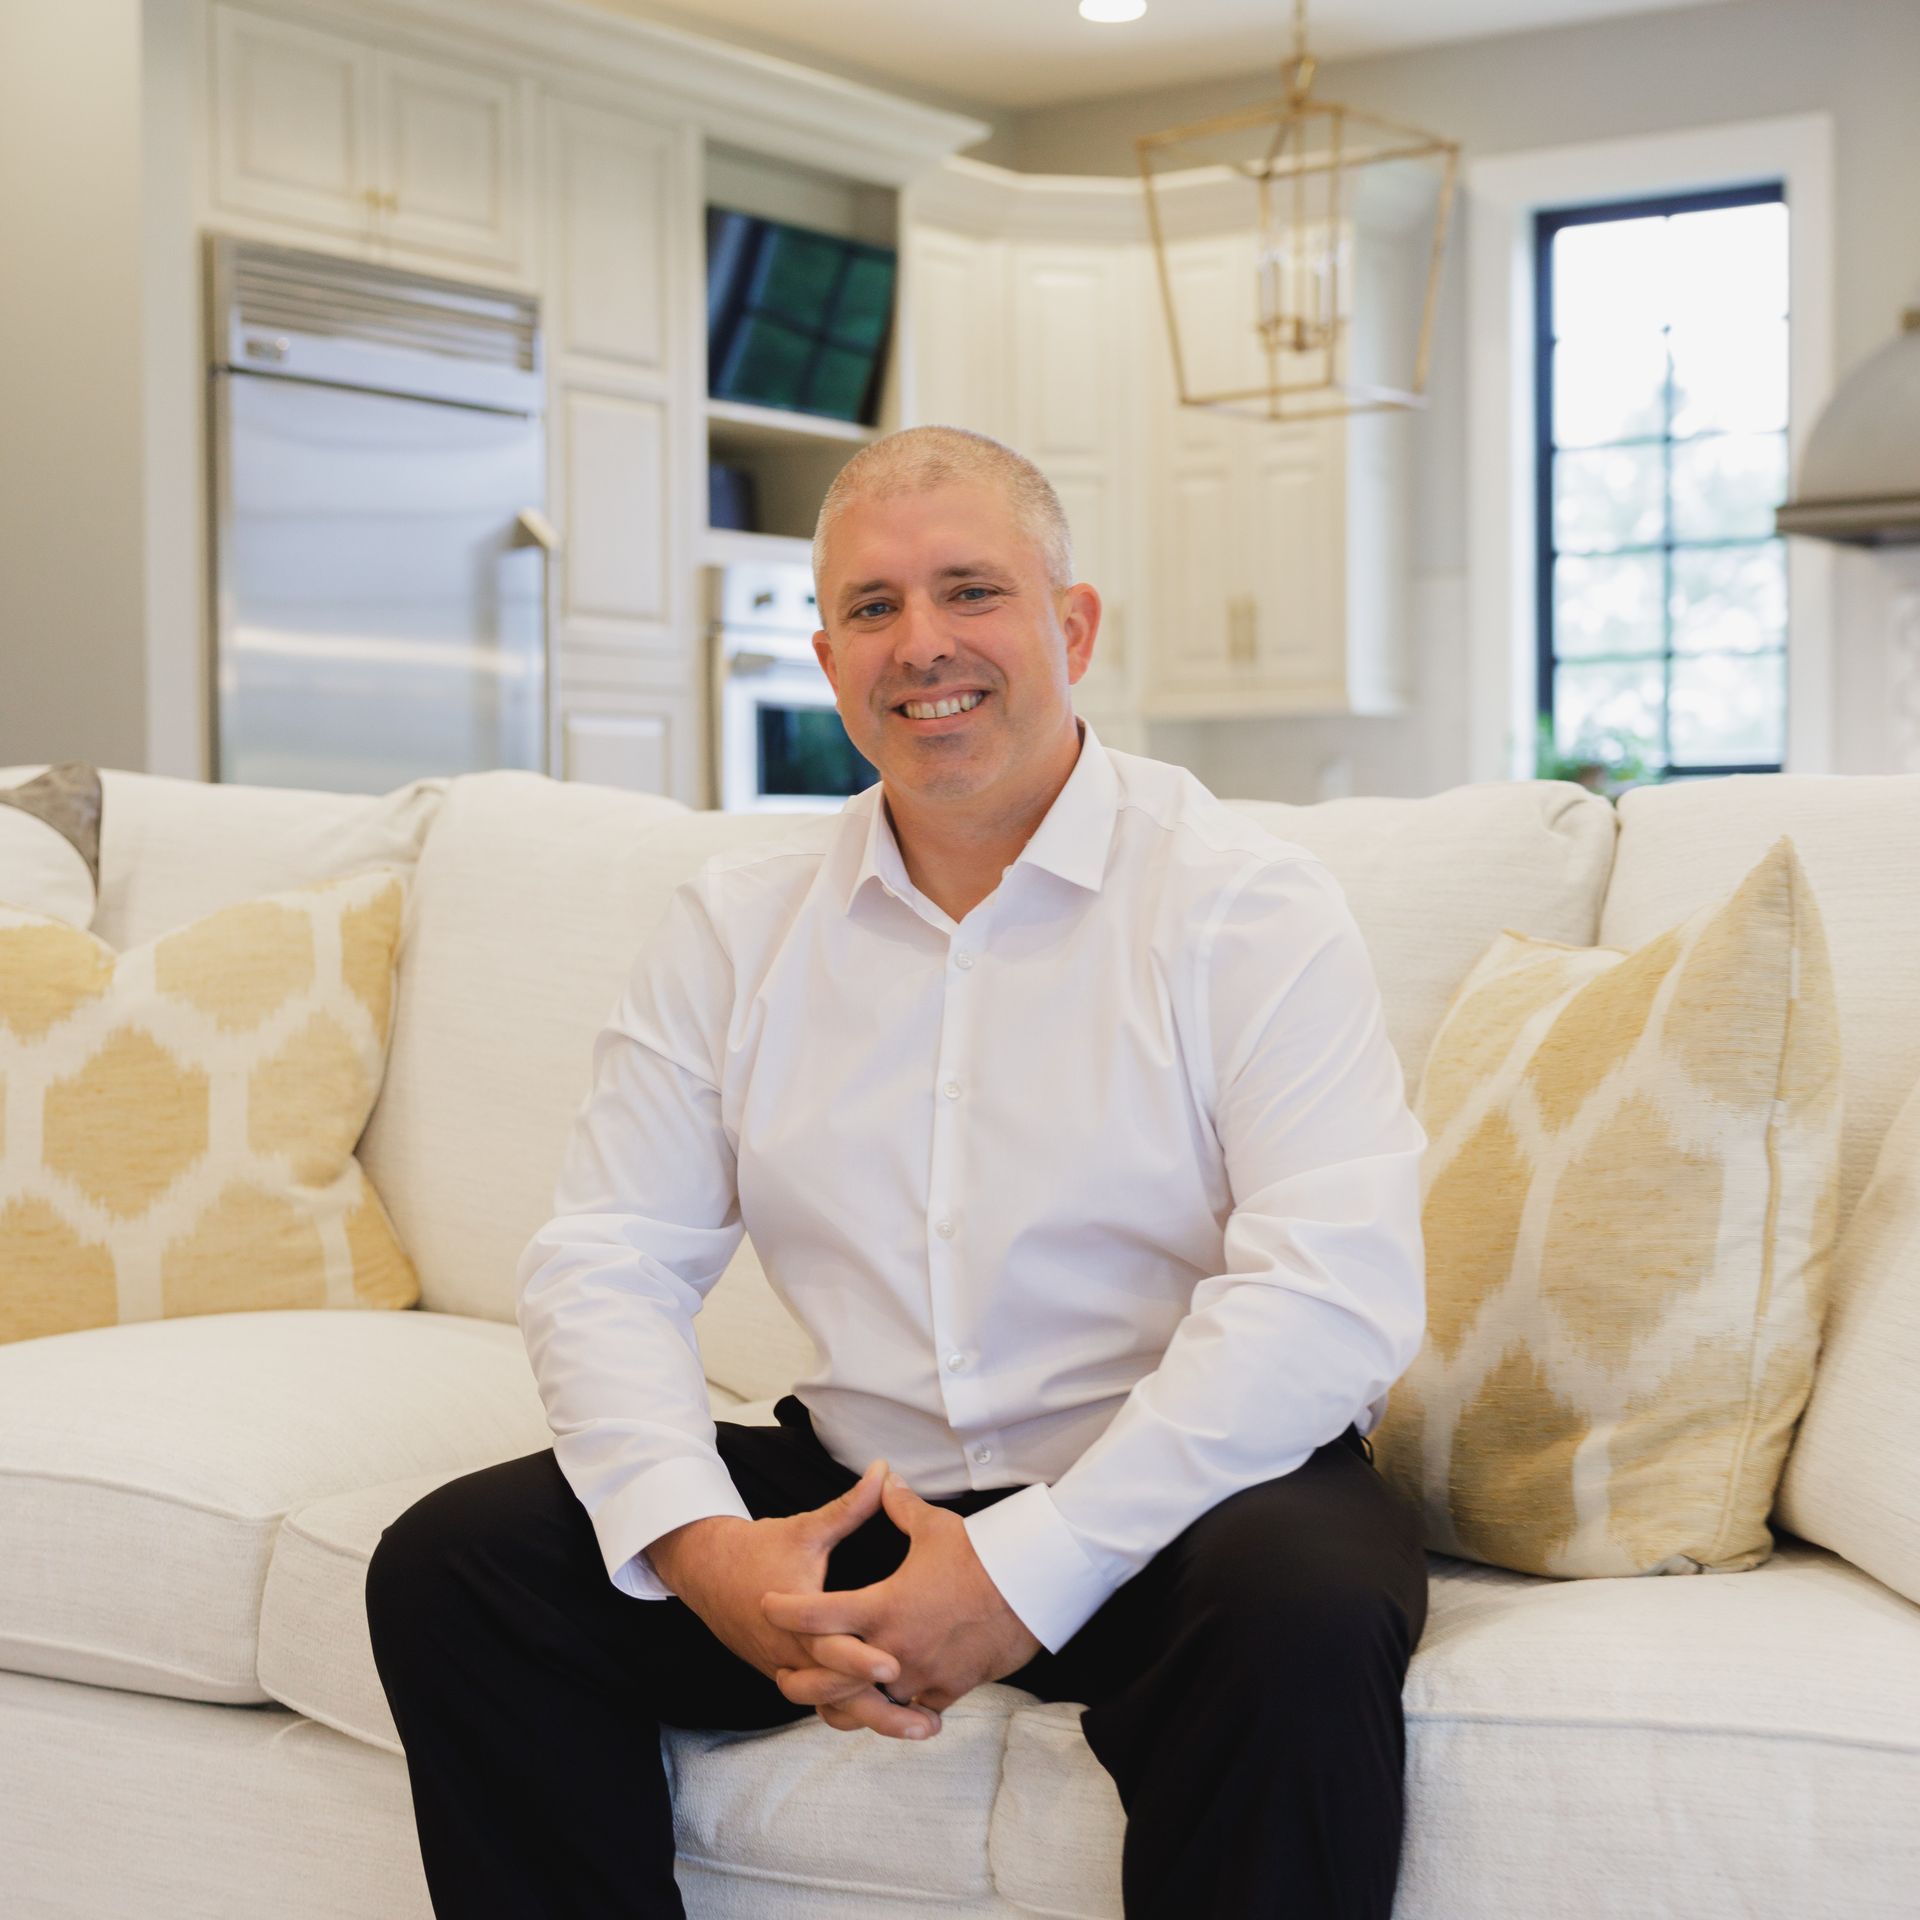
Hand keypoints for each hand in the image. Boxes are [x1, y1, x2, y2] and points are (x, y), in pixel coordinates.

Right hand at [646, 1461, 940, 1741]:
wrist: (707, 1571)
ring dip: (872, 1719)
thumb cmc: (759, 1548)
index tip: (894, 1668)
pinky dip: (851, 1711)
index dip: (861, 1661)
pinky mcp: (788, 1675)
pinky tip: (887, 1718)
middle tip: (926, 1723)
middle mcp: (791, 1653)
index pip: (831, 1649)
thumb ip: (849, 1507)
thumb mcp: (806, 1528)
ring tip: (919, 1729)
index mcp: (796, 1619)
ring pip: (830, 1707)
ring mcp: (787, 1669)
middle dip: (881, 1713)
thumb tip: (883, 1471)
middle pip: (837, 1695)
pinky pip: (821, 1702)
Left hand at [760, 1469, 1043, 1733]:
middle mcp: (893, 1647)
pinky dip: (900, 1705)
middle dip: (801, 1680)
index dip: (786, 1609)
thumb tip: (883, 1476)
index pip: (817, 1613)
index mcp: (881, 1605)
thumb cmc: (980, 1556)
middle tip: (783, 1673)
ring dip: (848, 1699)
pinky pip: (915, 1706)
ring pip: (870, 1701)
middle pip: (830, 1678)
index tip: (767, 1605)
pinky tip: (892, 1701)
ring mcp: (920, 1673)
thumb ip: (899, 1506)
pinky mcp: (947, 1689)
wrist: (1030, 1591)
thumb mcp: (934, 1526)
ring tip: (830, 1698)